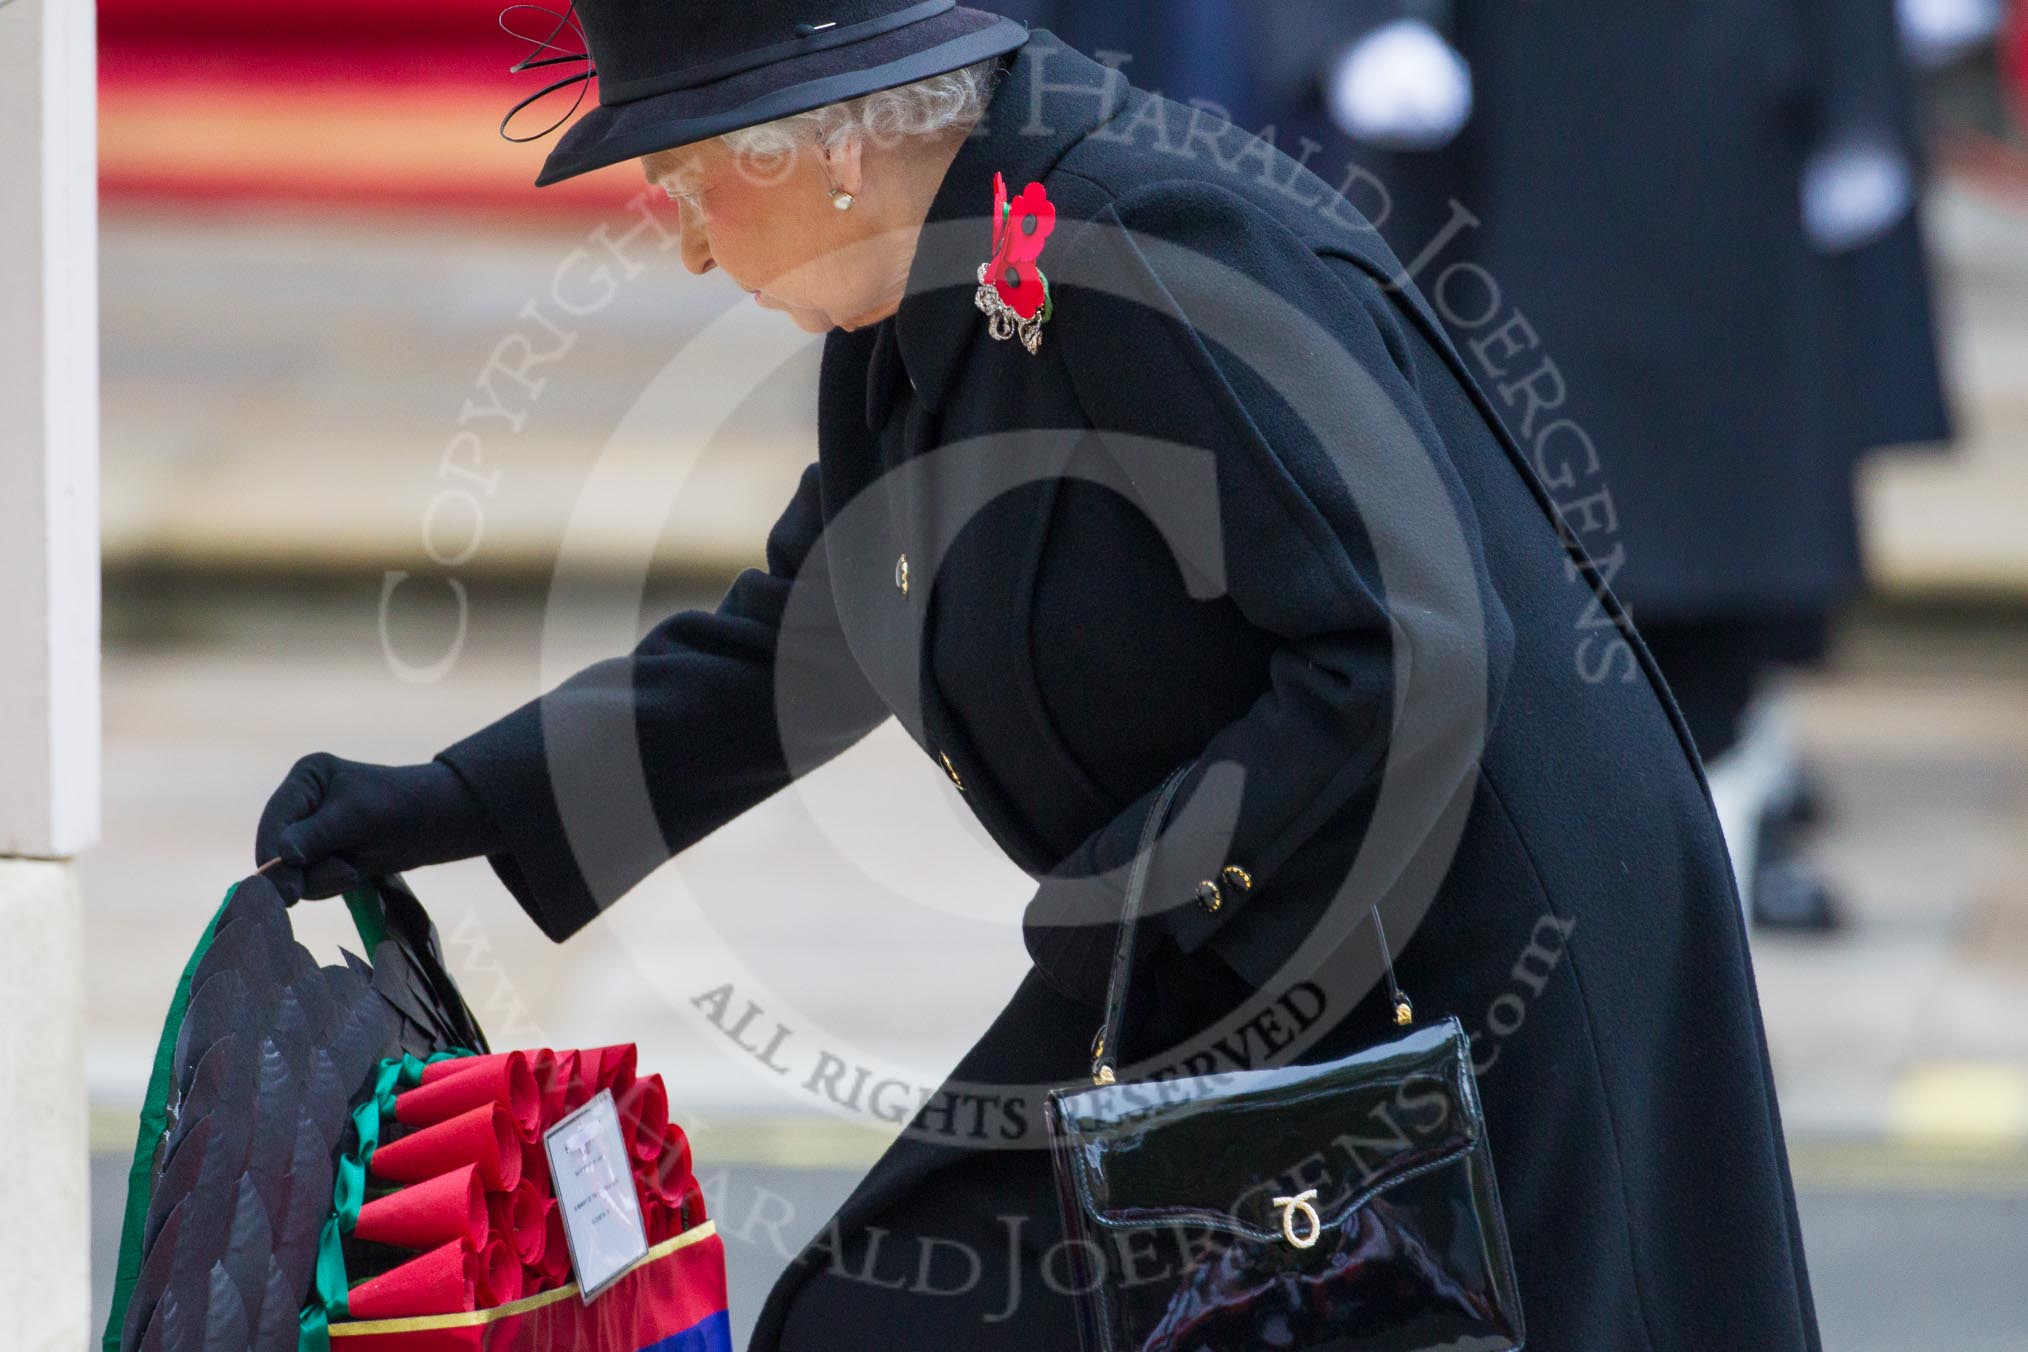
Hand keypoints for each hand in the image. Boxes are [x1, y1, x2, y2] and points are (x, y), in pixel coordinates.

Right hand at [254, 752, 503, 901]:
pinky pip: (310, 883)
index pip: (275, 821)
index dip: (275, 854)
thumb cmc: (400, 807)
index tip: (289, 885)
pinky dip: (328, 886)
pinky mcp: (321, 859)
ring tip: (355, 870)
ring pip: (292, 873)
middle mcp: (300, 806)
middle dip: (306, 871)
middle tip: (344, 876)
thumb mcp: (357, 817)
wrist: (436, 823)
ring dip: (322, 880)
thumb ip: (316, 836)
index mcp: (305, 780)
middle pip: (276, 851)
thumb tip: (280, 857)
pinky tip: (355, 873)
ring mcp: (308, 834)